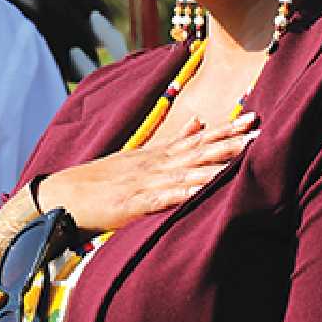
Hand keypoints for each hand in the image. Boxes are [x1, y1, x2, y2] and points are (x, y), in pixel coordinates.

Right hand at [37, 112, 258, 233]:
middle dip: (230, 140)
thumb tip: (198, 123)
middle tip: (258, 129)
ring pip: (188, 170)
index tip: (253, 118)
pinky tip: (205, 188)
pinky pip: (165, 197)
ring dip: (217, 162)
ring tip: (243, 154)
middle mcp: (154, 164)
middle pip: (198, 149)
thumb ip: (169, 144)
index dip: (225, 129)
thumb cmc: (99, 182)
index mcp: (156, 155)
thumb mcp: (135, 158)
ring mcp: (145, 182)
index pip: (197, 138)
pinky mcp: (134, 203)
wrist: (62, 197)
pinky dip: (186, 191)